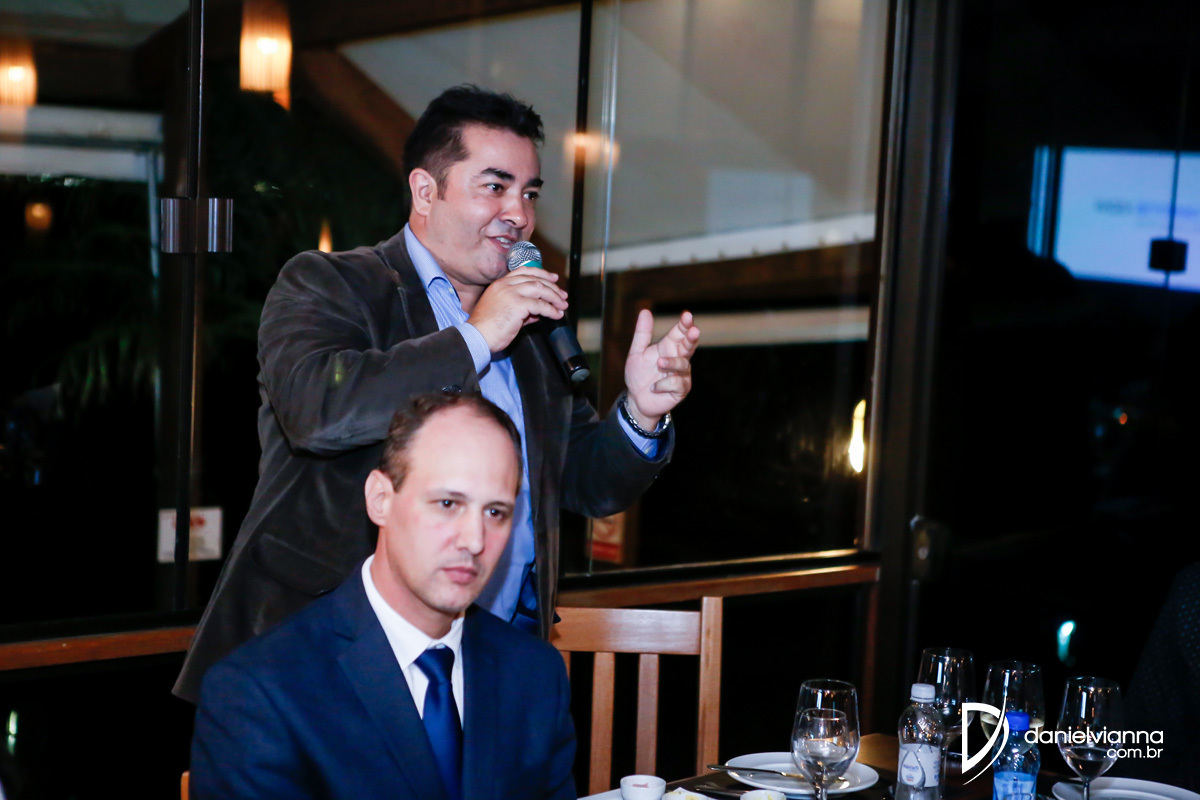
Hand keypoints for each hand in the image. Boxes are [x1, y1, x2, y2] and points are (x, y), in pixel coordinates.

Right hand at [467, 267, 568, 352]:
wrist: (477, 337)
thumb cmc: (487, 329)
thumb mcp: (504, 313)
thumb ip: (521, 310)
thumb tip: (537, 313)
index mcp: (499, 284)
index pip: (524, 271)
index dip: (541, 273)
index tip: (552, 277)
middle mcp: (505, 285)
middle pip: (535, 278)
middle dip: (552, 286)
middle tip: (562, 295)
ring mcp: (511, 293)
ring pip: (540, 288)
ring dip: (554, 297)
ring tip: (562, 305)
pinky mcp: (517, 304)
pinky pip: (540, 304)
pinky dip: (551, 309)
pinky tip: (556, 315)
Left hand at [623, 310, 699, 428]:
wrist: (636, 399)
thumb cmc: (639, 375)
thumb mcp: (636, 353)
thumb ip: (642, 334)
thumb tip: (645, 311)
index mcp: (669, 347)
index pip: (679, 333)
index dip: (684, 324)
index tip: (687, 315)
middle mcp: (679, 358)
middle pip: (689, 346)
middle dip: (691, 338)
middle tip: (694, 330)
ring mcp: (682, 374)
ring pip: (683, 364)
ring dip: (671, 363)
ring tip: (659, 363)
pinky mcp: (682, 389)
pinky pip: (677, 383)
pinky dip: (663, 384)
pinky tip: (654, 387)